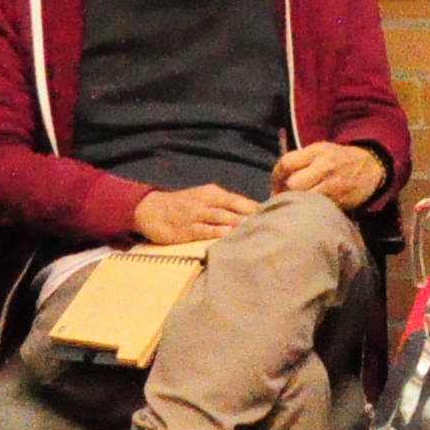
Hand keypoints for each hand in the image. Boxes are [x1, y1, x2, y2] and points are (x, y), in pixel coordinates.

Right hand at [132, 182, 263, 246]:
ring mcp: (196, 215)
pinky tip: (229, 236)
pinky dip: (217, 233)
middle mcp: (207, 201)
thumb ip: (226, 206)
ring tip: (256, 229)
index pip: (240, 200)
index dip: (257, 207)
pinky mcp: (186, 229)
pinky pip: (204, 230)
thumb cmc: (184, 206)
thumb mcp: (205, 199)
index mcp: (213, 193)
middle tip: (273, 223)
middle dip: (253, 215)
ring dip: (238, 223)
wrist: (151, 209)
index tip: (277, 214)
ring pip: (221, 217)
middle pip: (235, 207)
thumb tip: (252, 214)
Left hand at [273, 142, 389, 210]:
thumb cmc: (338, 160)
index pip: (286, 163)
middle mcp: (325, 166)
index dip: (276, 177)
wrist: (371, 168)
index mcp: (317, 151)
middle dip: (286, 192)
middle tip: (284, 197)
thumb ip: (300, 161)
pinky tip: (309, 209)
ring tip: (295, 204)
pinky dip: (309, 209)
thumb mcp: (320, 151)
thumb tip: (277, 182)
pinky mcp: (339, 201)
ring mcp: (333, 185)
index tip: (276, 186)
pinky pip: (316, 208)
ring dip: (296, 202)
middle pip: (294, 184)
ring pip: (304, 198)